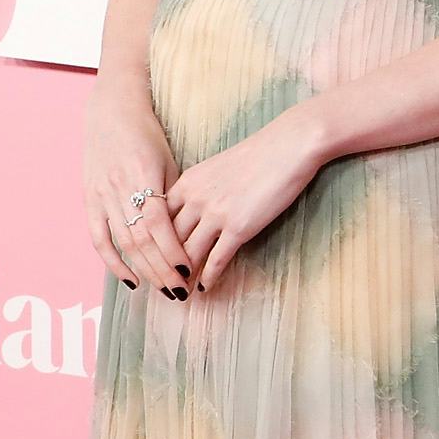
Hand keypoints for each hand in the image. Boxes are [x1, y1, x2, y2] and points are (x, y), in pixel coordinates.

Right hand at [84, 82, 194, 299]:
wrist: (110, 110)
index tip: (190, 271)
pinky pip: (99, 238)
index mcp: (144, 176)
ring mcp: (101, 195)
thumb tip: (188, 233)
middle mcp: (120, 188)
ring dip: (143, 271)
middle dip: (162, 270)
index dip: (173, 252)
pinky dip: (113, 262)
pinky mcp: (89, 200)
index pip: (160, 226)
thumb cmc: (147, 135)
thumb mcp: (169, 161)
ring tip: (161, 290)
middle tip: (180, 290)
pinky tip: (131, 280)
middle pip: (141, 241)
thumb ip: (175, 196)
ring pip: (123, 243)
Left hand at [163, 110, 332, 295]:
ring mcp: (215, 214)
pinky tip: (205, 288)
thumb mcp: (216, 168)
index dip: (152, 243)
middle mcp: (194, 199)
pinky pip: (216, 259)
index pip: (158, 220)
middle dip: (162, 266)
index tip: (150, 259)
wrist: (288, 146)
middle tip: (160, 283)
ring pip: (188, 254)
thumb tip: (194, 212)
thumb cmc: (258, 155)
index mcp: (186, 183)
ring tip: (179, 292)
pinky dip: (208, 277)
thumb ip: (199, 190)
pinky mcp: (238, 227)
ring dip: (182, 277)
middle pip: (168, 241)